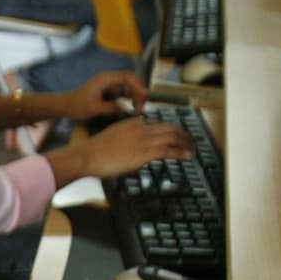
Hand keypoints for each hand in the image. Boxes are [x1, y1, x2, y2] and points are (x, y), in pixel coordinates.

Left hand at [52, 70, 148, 125]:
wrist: (66, 106)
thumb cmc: (76, 105)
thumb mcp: (93, 109)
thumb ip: (110, 108)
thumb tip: (126, 108)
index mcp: (105, 79)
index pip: (127, 77)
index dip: (137, 85)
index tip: (144, 96)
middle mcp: (109, 80)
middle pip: (131, 81)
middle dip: (138, 92)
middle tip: (141, 107)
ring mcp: (110, 86)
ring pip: (129, 88)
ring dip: (135, 97)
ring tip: (137, 110)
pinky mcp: (110, 93)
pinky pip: (124, 94)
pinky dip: (130, 101)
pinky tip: (131, 110)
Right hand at [56, 116, 193, 181]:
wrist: (87, 155)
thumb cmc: (95, 151)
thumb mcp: (114, 139)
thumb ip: (127, 141)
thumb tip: (136, 152)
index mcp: (133, 123)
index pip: (158, 124)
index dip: (171, 129)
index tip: (178, 135)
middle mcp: (140, 128)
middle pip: (169, 128)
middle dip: (183, 134)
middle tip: (190, 141)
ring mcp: (143, 140)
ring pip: (172, 137)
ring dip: (185, 143)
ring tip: (193, 149)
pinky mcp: (144, 153)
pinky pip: (168, 150)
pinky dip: (180, 152)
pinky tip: (187, 155)